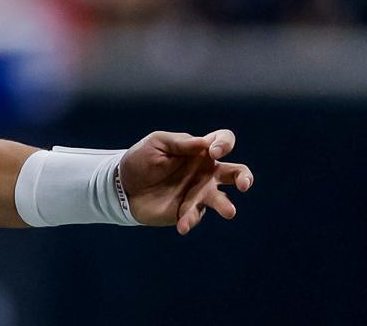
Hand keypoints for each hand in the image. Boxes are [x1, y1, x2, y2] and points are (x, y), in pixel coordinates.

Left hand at [119, 129, 253, 234]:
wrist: (122, 186)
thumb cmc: (141, 159)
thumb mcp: (157, 142)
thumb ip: (180, 142)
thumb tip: (204, 143)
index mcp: (199, 151)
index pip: (223, 141)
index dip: (224, 144)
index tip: (213, 152)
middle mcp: (204, 172)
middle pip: (235, 173)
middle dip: (244, 177)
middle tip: (244, 185)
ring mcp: (198, 193)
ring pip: (221, 200)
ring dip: (226, 206)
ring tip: (230, 212)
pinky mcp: (187, 211)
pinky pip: (194, 216)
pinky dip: (189, 220)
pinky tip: (181, 225)